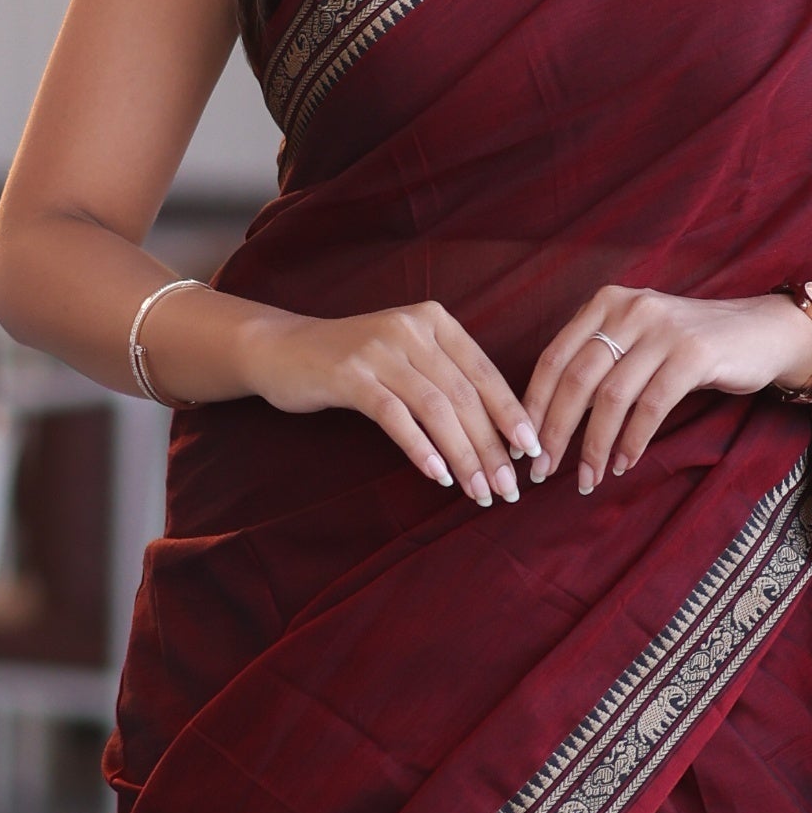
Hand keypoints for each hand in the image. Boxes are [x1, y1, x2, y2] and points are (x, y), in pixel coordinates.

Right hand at [236, 300, 539, 505]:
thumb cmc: (354, 362)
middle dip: (490, 447)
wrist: (282, 349)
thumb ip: (446, 379)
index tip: (530, 453)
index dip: (510, 415)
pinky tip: (438, 476)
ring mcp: (379, 349)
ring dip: (463, 455)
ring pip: (436, 409)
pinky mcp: (349, 374)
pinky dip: (421, 448)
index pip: (485, 372)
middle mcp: (412, 328)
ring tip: (478, 491)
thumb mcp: (406, 356)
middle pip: (464, 395)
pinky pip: (395, 416)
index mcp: (435, 320)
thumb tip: (497, 433)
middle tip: (507, 488)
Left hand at [521, 288, 811, 493]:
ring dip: (594, 446)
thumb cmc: (689, 347)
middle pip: (576, 379)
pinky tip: (624, 464)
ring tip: (587, 478)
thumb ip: (598, 365)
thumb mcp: (637, 342)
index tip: (523, 446)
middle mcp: (629, 309)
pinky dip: (632, 442)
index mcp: (605, 304)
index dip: (534, 406)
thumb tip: (549, 419)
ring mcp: (662, 329)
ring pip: (611, 398)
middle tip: (543, 471)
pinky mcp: (693, 353)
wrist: (761, 333)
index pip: (553, 358)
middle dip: (556, 432)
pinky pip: (650, 407)